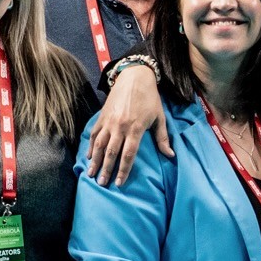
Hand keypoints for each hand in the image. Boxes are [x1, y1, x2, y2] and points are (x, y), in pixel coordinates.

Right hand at [86, 63, 170, 185]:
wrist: (134, 77)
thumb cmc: (150, 98)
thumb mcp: (159, 117)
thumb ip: (163, 138)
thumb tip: (171, 156)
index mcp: (135, 128)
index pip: (128, 155)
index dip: (123, 170)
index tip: (119, 183)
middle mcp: (120, 126)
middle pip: (111, 153)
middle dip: (106, 169)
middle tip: (102, 183)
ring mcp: (109, 121)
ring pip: (99, 145)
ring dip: (95, 161)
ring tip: (91, 174)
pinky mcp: (102, 116)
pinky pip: (94, 134)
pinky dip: (90, 146)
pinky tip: (89, 157)